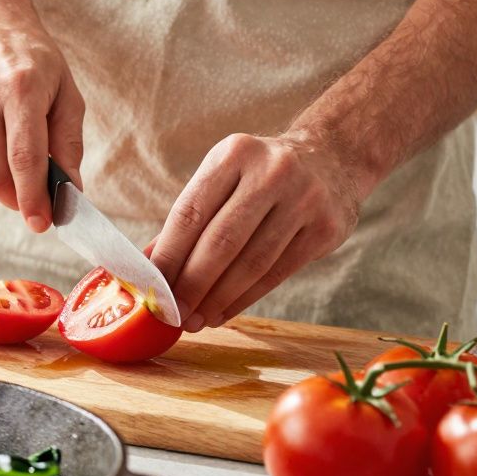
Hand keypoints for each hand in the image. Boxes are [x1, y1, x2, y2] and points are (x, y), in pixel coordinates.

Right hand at [0, 20, 85, 232]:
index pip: (24, 157)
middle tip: (32, 203)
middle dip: (16, 198)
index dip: (33, 197)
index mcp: (21, 87)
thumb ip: (68, 142)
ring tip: (12, 157)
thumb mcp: (64, 90)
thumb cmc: (29, 57)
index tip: (41, 223)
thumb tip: (70, 190)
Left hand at [149, 133, 370, 331]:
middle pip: (221, 241)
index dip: (168, 256)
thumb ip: (187, 220)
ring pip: (251, 263)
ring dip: (217, 299)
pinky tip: (223, 312)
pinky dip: (244, 299)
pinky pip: (276, 274)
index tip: (151, 289)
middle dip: (191, 285)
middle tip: (172, 314)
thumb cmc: (259, 177)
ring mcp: (304, 199)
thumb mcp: (222, 178)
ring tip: (196, 321)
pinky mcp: (326, 228)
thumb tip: (145, 266)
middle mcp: (272, 172)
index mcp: (234, 154)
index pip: (190, 213)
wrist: (331, 157)